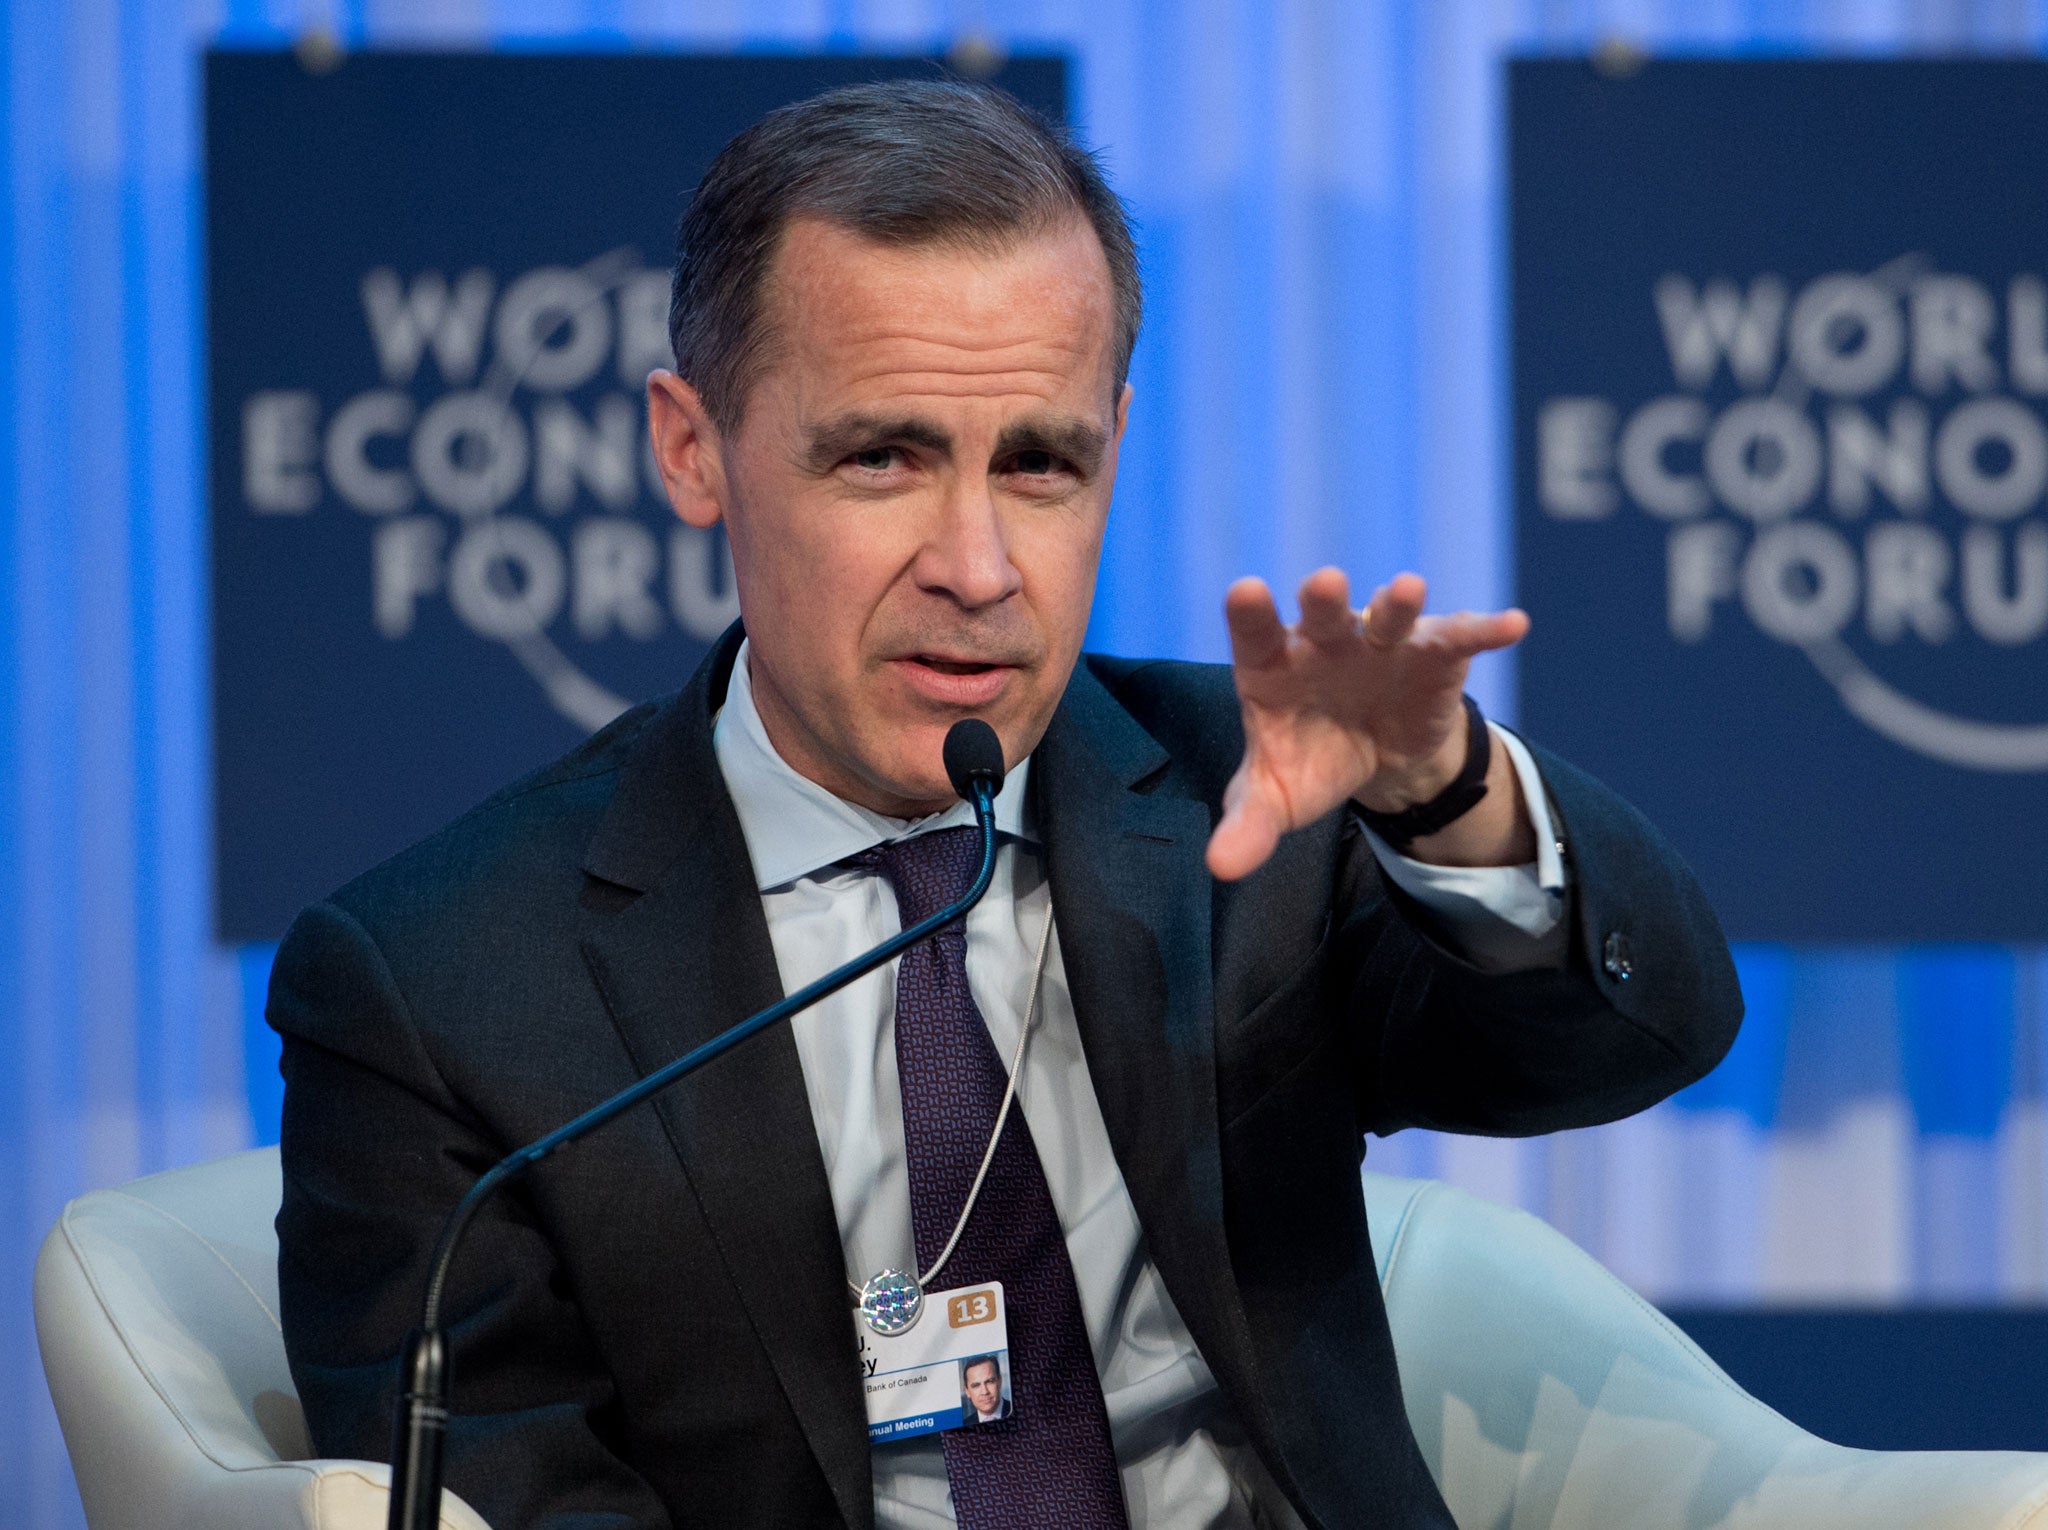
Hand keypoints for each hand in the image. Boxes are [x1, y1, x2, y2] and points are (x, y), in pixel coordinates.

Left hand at [1205, 568, 1530, 881]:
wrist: (1372, 757)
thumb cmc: (1308, 760)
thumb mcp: (1276, 798)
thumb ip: (1248, 824)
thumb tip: (1221, 867)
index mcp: (1274, 666)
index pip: (1255, 635)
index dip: (1251, 615)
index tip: (1245, 593)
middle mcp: (1325, 642)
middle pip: (1322, 616)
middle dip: (1325, 600)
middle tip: (1327, 583)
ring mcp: (1381, 643)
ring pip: (1389, 617)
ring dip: (1398, 604)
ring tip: (1408, 588)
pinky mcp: (1433, 655)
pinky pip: (1459, 638)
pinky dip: (1484, 630)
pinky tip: (1512, 626)